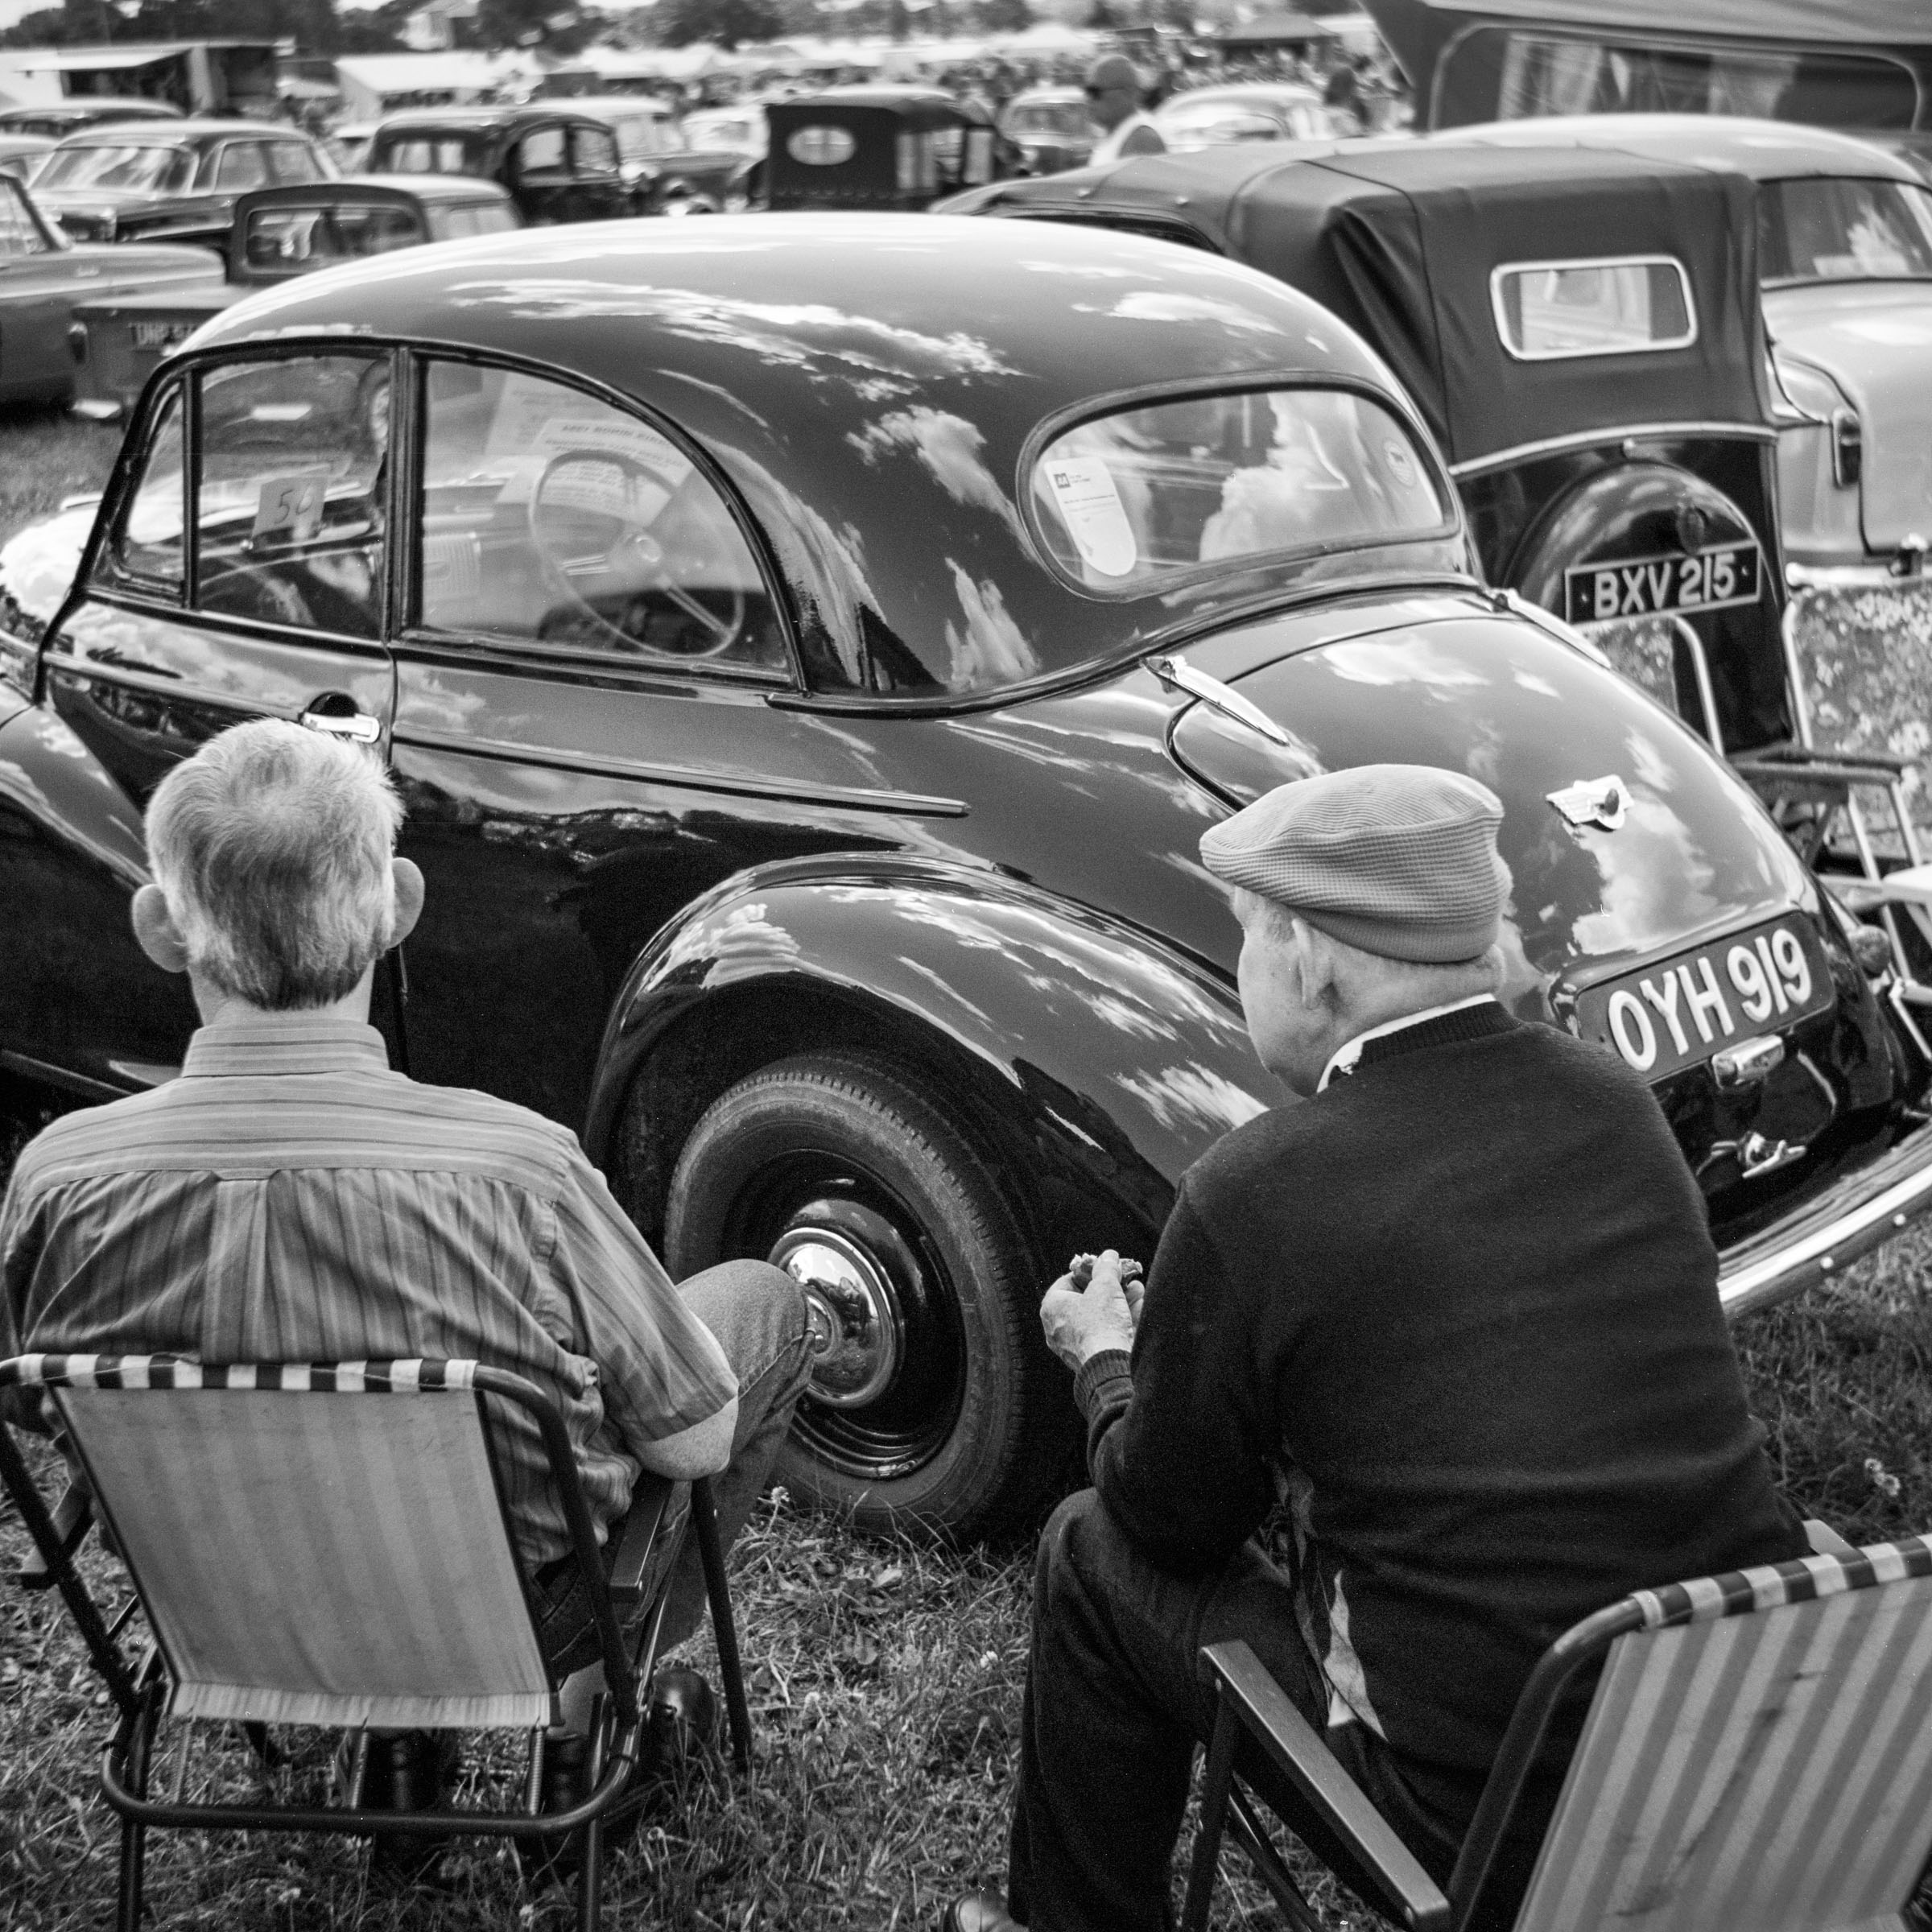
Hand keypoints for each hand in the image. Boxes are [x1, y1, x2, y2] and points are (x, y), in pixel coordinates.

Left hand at [1040, 1248, 1137, 1371]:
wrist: (1111, 1364)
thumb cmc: (1100, 1322)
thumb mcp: (1105, 1286)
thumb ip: (1106, 1267)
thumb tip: (1108, 1256)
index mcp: (1052, 1307)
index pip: (1067, 1281)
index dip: (1088, 1270)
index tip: (1105, 1266)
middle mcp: (1058, 1327)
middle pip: (1086, 1299)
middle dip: (1110, 1287)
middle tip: (1125, 1278)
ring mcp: (1074, 1345)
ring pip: (1099, 1316)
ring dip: (1120, 1301)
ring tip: (1138, 1290)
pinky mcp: (1092, 1357)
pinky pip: (1105, 1333)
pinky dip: (1121, 1320)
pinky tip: (1140, 1308)